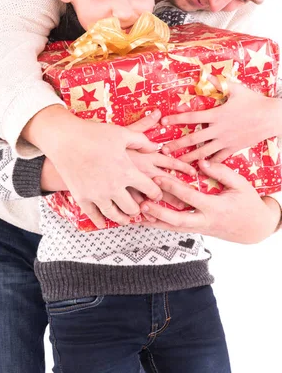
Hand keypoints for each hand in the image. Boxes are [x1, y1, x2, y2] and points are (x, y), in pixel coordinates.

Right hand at [40, 121, 193, 208]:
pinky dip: (101, 221)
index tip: (156, 194)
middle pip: (134, 208)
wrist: (65, 139)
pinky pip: (95, 217)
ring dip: (123, 218)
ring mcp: (97, 195)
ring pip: (116, 216)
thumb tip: (156, 147)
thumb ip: (141, 141)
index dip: (157, 193)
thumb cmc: (94, 133)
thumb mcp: (122, 133)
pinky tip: (104, 222)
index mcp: (127, 171)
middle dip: (140, 208)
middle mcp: (114, 187)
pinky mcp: (82, 198)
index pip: (151, 190)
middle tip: (141, 207)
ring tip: (126, 217)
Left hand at [139, 160, 280, 243]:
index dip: (173, 188)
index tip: (157, 177)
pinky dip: (161, 224)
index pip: (190, 197)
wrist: (254, 228)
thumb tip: (202, 162)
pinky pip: (176, 228)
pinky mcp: (196, 230)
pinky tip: (146, 220)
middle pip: (178, 220)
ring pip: (174, 228)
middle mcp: (205, 221)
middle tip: (143, 204)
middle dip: (159, 212)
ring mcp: (200, 228)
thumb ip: (221, 172)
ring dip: (155, 221)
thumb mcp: (240, 184)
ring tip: (137, 214)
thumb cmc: (247, 202)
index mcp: (215, 208)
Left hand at [161, 82, 281, 161]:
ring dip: (189, 158)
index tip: (163, 123)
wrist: (272, 118)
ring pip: (204, 152)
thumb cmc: (254, 101)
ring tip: (177, 163)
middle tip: (163, 150)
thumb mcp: (236, 89)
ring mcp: (226, 141)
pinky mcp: (234, 148)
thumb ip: (219, 83)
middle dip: (177, 145)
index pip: (191, 117)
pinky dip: (209, 164)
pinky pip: (219, 158)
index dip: (176, 119)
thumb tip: (204, 75)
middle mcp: (219, 130)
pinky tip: (200, 168)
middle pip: (193, 139)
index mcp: (217, 114)